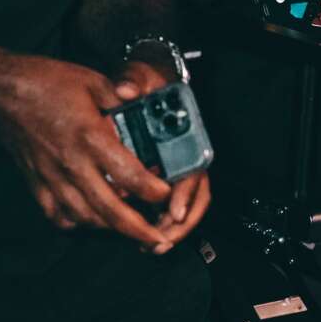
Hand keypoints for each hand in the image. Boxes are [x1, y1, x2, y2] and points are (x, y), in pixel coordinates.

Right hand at [0, 49, 175, 249]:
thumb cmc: (44, 81)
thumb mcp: (91, 80)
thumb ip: (120, 97)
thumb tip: (143, 103)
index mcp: (90, 137)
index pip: (129, 176)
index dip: (153, 191)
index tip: (167, 195)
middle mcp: (72, 164)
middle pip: (109, 210)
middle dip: (138, 230)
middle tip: (159, 240)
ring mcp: (51, 177)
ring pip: (85, 218)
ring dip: (110, 228)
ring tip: (130, 230)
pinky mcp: (35, 183)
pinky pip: (57, 215)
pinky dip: (76, 222)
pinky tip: (90, 218)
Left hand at [112, 54, 212, 253]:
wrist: (147, 86)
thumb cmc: (147, 83)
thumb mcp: (140, 76)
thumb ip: (133, 80)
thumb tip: (126, 89)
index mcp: (185, 137)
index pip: (195, 171)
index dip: (186, 193)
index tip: (174, 209)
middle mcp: (185, 156)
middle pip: (194, 199)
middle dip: (179, 224)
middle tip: (160, 240)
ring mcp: (176, 171)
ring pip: (184, 209)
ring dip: (169, 230)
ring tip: (151, 245)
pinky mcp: (163, 180)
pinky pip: (168, 210)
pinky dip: (157, 226)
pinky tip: (140, 237)